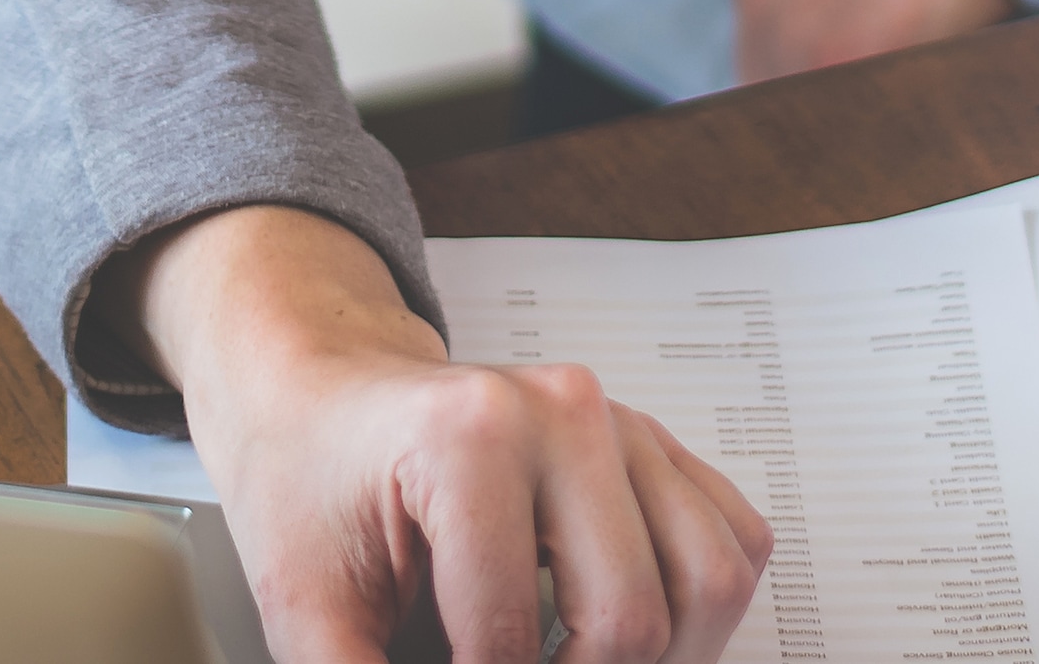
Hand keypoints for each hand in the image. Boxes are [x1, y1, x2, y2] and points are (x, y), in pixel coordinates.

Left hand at [130, 207, 768, 663]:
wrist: (326, 400)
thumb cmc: (312, 481)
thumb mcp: (303, 605)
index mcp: (471, 439)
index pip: (510, 643)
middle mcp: (563, 413)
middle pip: (633, 621)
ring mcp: (619, 421)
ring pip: (711, 582)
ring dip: (662, 656)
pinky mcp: (652, 443)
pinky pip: (736, 541)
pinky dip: (699, 609)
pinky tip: (620, 627)